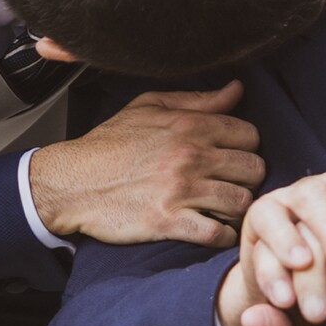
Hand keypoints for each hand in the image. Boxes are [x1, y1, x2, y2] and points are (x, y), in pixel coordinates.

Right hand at [29, 80, 262, 245]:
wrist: (72, 182)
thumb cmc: (109, 145)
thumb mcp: (149, 107)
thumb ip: (197, 100)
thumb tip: (237, 89)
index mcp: (190, 125)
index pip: (250, 135)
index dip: (245, 148)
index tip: (233, 158)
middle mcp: (191, 155)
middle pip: (253, 169)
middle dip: (247, 179)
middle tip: (233, 185)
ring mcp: (181, 190)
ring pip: (241, 202)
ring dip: (237, 209)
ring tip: (224, 209)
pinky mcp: (169, 221)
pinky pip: (217, 233)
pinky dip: (222, 236)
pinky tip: (213, 230)